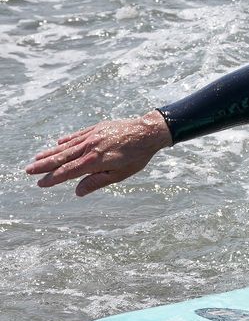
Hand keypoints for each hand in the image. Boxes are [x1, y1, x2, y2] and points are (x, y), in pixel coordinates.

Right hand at [25, 110, 172, 196]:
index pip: (68, 171)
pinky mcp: (96, 128)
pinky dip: (66, 140)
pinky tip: (57, 143)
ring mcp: (92, 136)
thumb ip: (97, 182)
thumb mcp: (120, 174)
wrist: (148, 132)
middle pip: (62, 158)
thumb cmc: (137, 156)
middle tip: (28, 170)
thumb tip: (78, 192)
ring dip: (50, 153)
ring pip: (66, 146)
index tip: (41, 183)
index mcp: (95, 161)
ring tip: (37, 158)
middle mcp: (89, 147)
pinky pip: (77, 135)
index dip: (53, 178)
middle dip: (44, 165)